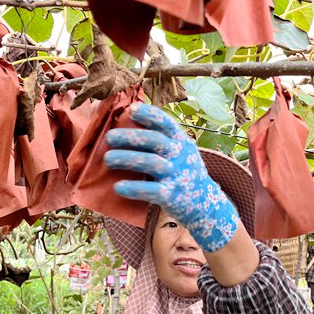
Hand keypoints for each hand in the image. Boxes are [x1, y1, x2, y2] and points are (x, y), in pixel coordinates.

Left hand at [104, 103, 239, 252]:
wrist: (205, 204)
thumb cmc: (184, 174)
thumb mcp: (182, 152)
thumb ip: (164, 140)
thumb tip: (134, 122)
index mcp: (182, 142)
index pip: (166, 123)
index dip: (149, 114)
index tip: (131, 109)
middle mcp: (181, 156)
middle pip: (155, 140)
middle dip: (130, 136)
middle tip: (109, 137)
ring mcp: (177, 175)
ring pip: (151, 162)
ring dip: (127, 158)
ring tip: (107, 159)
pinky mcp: (172, 195)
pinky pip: (151, 190)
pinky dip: (133, 188)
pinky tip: (117, 187)